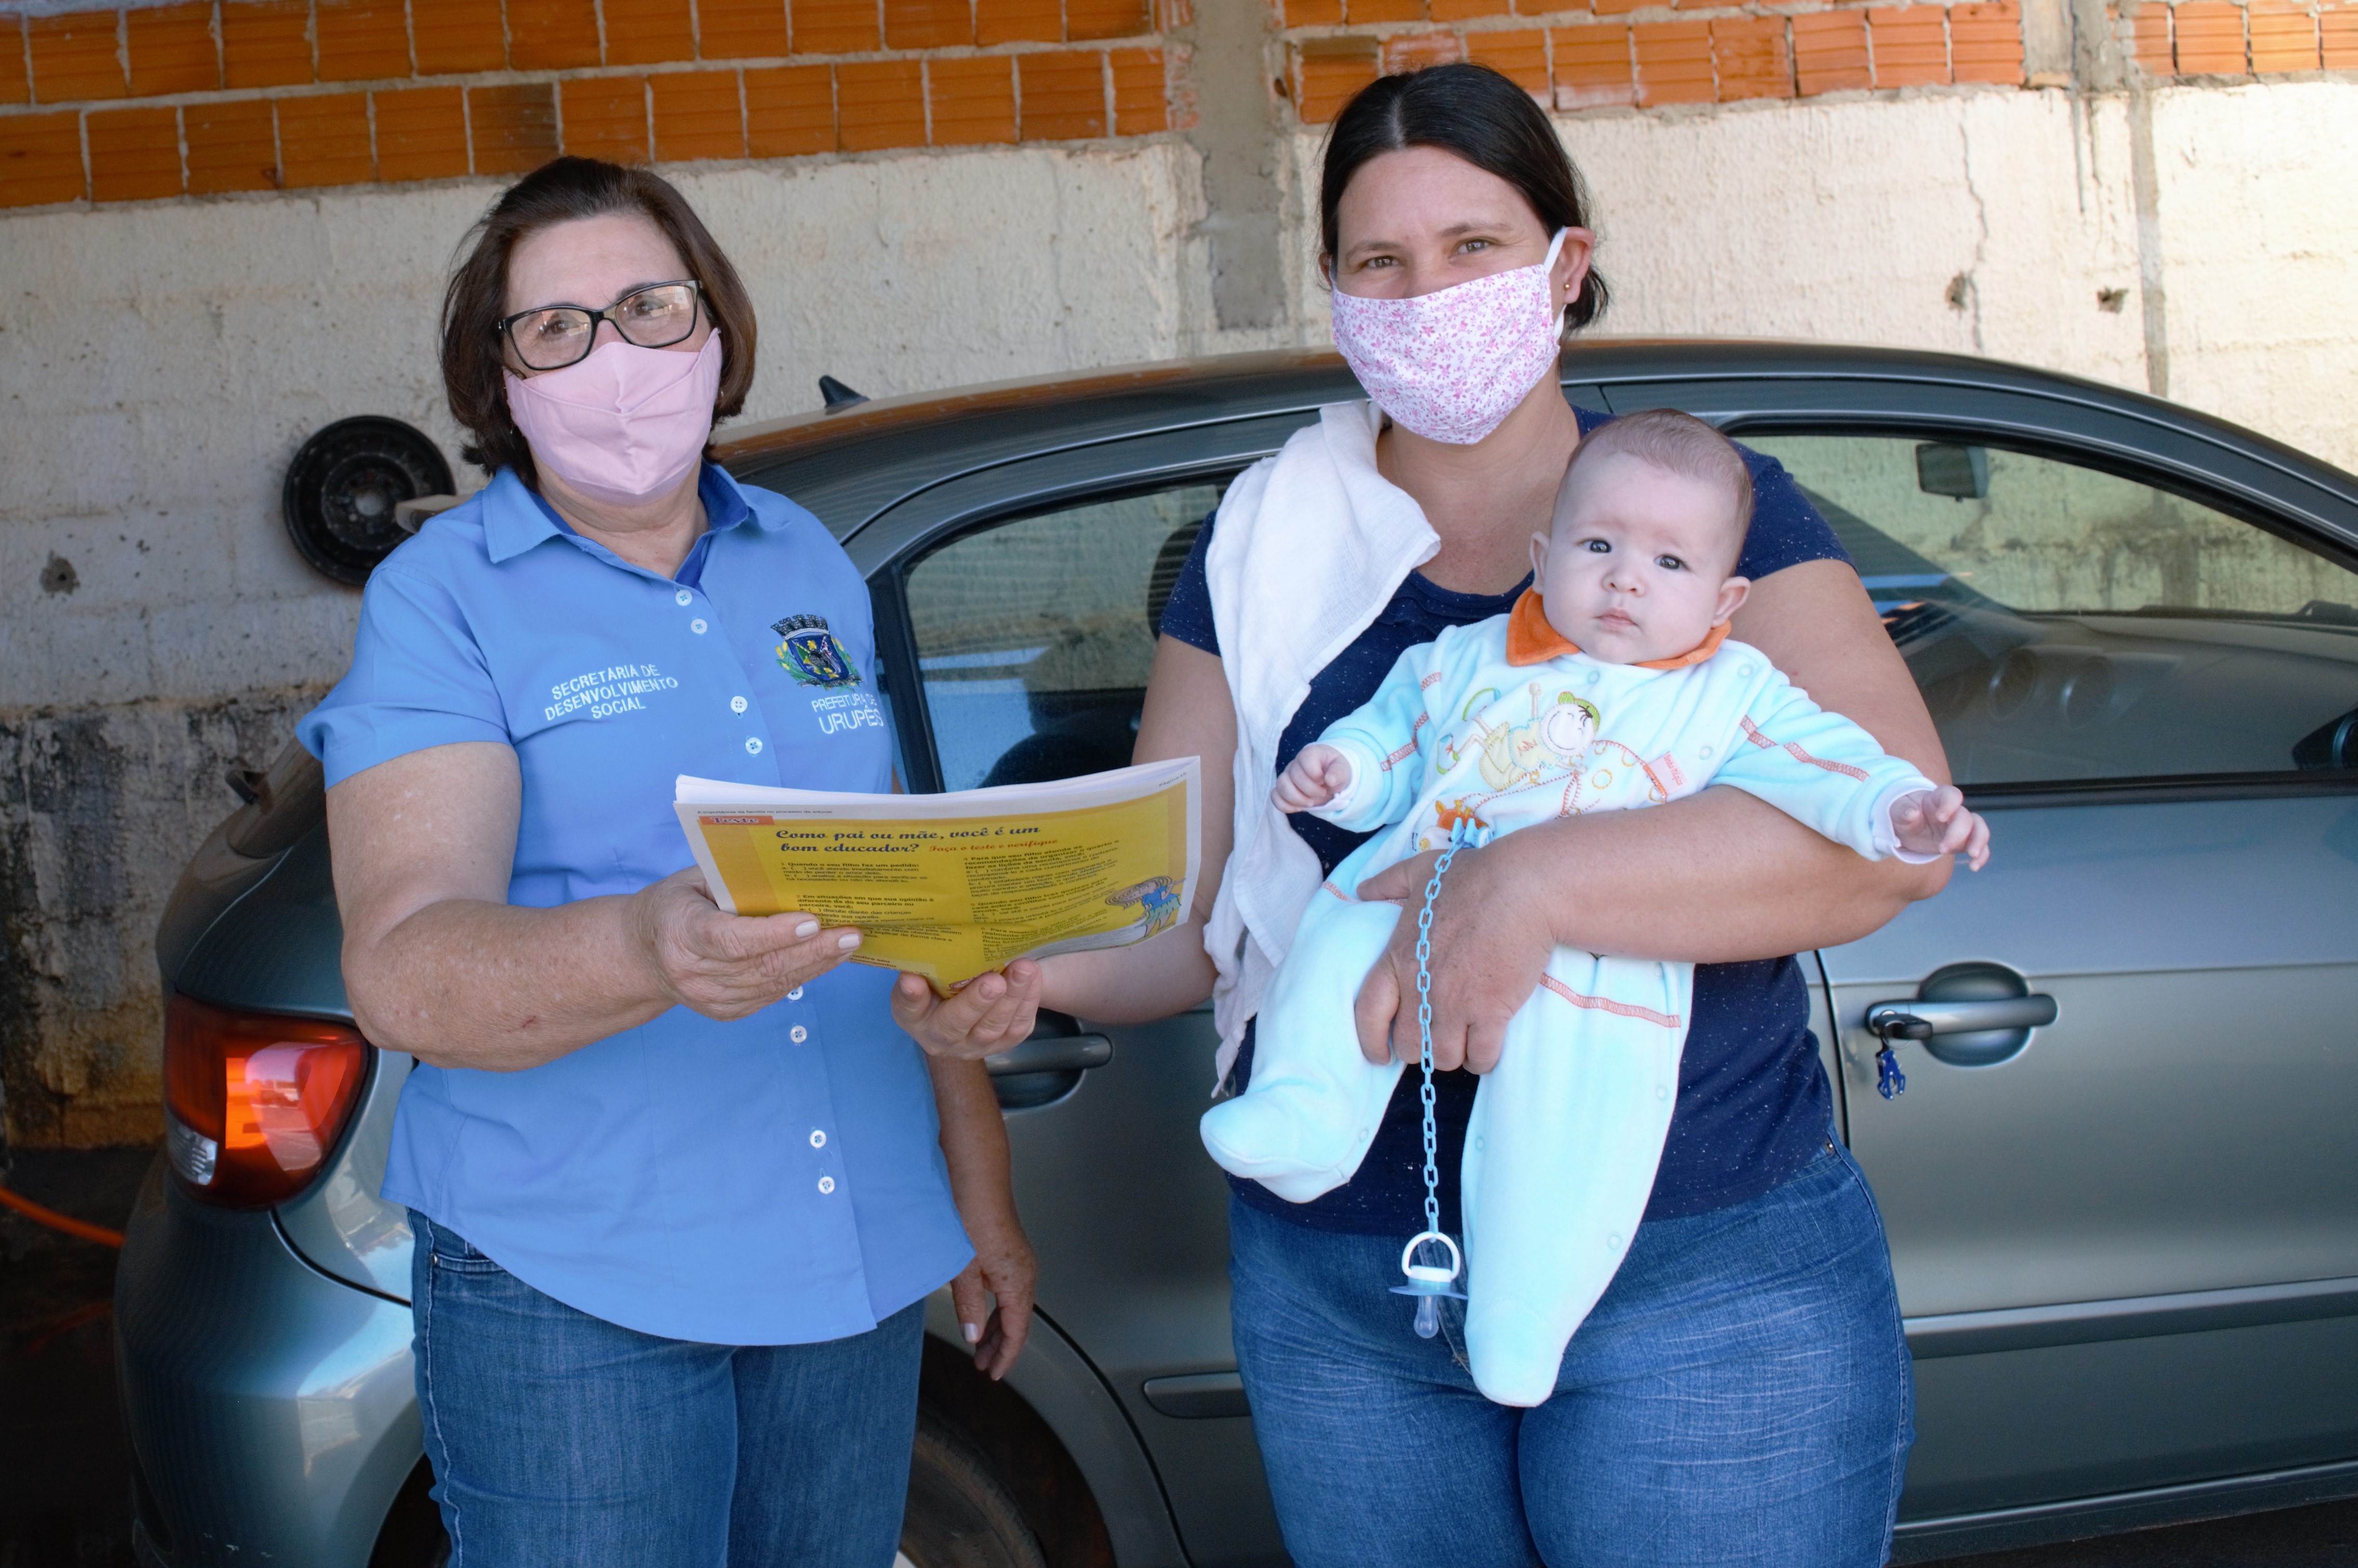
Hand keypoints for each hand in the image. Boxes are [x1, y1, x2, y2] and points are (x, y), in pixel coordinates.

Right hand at [632, 868, 860, 1020]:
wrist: (640, 954)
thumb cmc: (674, 905)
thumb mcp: (692, 881)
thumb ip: (732, 879)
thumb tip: (789, 871)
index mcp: (681, 933)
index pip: (732, 940)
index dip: (774, 934)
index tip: (812, 921)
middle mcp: (693, 974)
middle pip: (762, 966)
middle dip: (812, 950)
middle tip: (851, 933)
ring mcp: (709, 999)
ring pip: (772, 984)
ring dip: (815, 965)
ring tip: (848, 944)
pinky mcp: (724, 1012)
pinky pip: (771, 995)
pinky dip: (801, 976)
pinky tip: (825, 959)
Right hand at [892, 960, 1042, 1059]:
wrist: (976, 991)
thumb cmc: (948, 975)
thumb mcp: (933, 967)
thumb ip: (930, 960)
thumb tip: (929, 939)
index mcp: (914, 1016)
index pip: (907, 1008)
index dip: (910, 996)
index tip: (911, 980)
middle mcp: (940, 1038)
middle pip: (954, 1025)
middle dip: (975, 1002)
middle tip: (993, 981)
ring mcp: (973, 1046)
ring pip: (992, 1028)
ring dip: (1010, 998)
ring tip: (1023, 969)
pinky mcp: (1003, 1044)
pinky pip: (1017, 1027)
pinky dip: (1027, 1000)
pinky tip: (1033, 977)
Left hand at [948, 1205, 1036, 1379]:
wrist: (976, 1177)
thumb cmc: (971, 1215)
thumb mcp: (963, 1268)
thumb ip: (968, 1306)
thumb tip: (973, 1337)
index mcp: (1017, 1281)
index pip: (1017, 1331)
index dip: (1006, 1355)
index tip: (994, 1373)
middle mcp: (1025, 1272)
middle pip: (1017, 1321)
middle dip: (1001, 1346)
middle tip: (982, 1366)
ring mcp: (1019, 1261)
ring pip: (1013, 1306)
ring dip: (997, 1328)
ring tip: (979, 1346)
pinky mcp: (1009, 1252)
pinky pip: (1008, 1290)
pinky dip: (996, 1308)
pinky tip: (981, 1313)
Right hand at [1273, 744, 1351, 813]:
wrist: (1330, 778)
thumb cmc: (1335, 771)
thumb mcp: (1343, 769)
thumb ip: (1339, 772)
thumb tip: (1330, 780)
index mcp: (1310, 753)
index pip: (1305, 759)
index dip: (1315, 773)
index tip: (1324, 780)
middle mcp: (1296, 763)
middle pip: (1294, 776)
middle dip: (1310, 790)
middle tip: (1322, 793)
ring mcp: (1287, 776)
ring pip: (1281, 786)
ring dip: (1297, 799)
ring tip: (1311, 803)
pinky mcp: (1283, 789)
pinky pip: (1275, 797)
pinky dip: (1285, 806)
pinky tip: (1299, 808)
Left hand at [1348, 841, 1554, 1073]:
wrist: (1524, 886)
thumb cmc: (1475, 876)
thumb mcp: (1420, 871)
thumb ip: (1387, 883)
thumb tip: (1361, 891)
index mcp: (1398, 957)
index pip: (1369, 1013)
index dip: (1370, 1041)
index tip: (1379, 1054)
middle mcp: (1421, 987)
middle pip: (1409, 1045)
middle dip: (1422, 1048)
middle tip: (1437, 1037)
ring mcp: (1456, 1003)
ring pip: (1444, 1057)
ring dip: (1454, 1054)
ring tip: (1465, 1040)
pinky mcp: (1492, 1011)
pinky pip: (1482, 1057)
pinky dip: (1483, 1059)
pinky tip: (1488, 1046)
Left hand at [1892, 786, 1989, 870]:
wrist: (1908, 826)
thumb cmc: (1904, 813)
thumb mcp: (1897, 811)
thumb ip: (1903, 811)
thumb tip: (1912, 813)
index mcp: (1938, 798)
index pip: (1951, 795)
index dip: (1950, 804)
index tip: (1940, 817)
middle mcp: (1954, 811)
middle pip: (1965, 817)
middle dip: (1957, 833)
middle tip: (1942, 849)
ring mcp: (1961, 826)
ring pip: (1979, 829)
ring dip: (1979, 842)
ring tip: (1972, 856)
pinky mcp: (1964, 841)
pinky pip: (1980, 846)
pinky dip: (1982, 855)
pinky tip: (1974, 867)